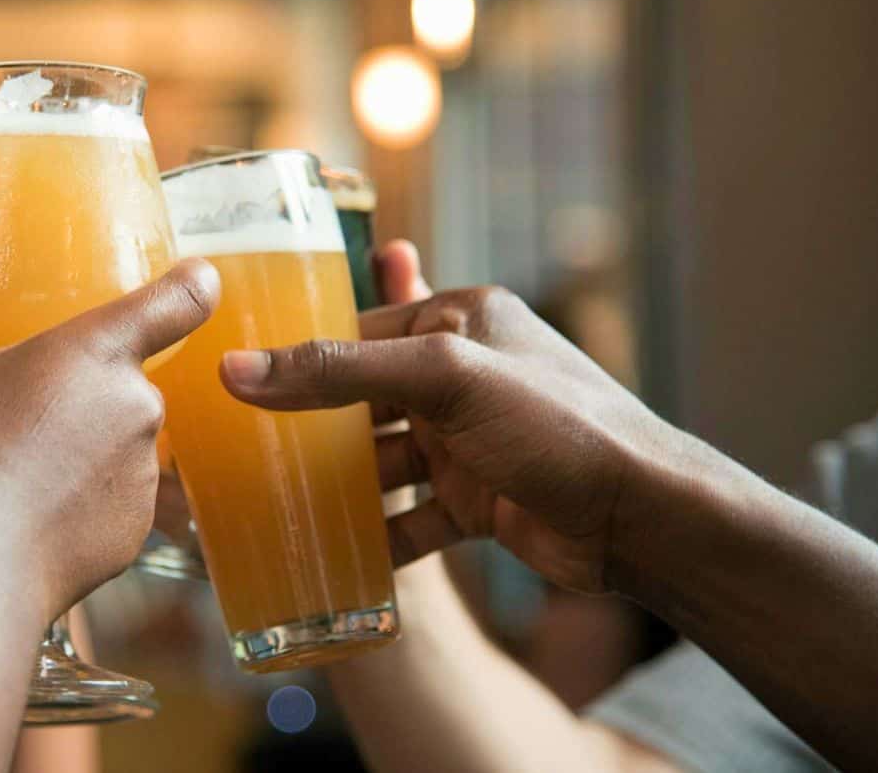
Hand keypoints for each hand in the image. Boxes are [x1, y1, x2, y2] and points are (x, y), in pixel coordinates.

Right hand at [0, 260, 219, 616]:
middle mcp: (138, 407)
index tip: (198, 279)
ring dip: (80, 450)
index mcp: (98, 353)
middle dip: (77, 394)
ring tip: (14, 472)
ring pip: (115, 445)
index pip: (176, 301)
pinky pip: (112, 503)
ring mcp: (143, 474)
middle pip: (121, 383)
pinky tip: (28, 516)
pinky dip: (79, 505)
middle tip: (16, 415)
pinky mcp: (136, 531)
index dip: (192, 284)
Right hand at [220, 263, 691, 594]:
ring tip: (272, 508)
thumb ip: (341, 372)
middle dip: (309, 428)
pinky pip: (411, 516)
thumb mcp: (443, 379)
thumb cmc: (558, 426)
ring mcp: (470, 442)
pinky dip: (377, 536)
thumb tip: (238, 370)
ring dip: (339, 488)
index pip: (359, 330)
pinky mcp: (479, 500)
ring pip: (382, 462)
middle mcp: (463, 375)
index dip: (298, 355)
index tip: (233, 382)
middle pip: (363, 399)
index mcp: (460, 320)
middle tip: (240, 451)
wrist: (645, 519)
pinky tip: (332, 558)